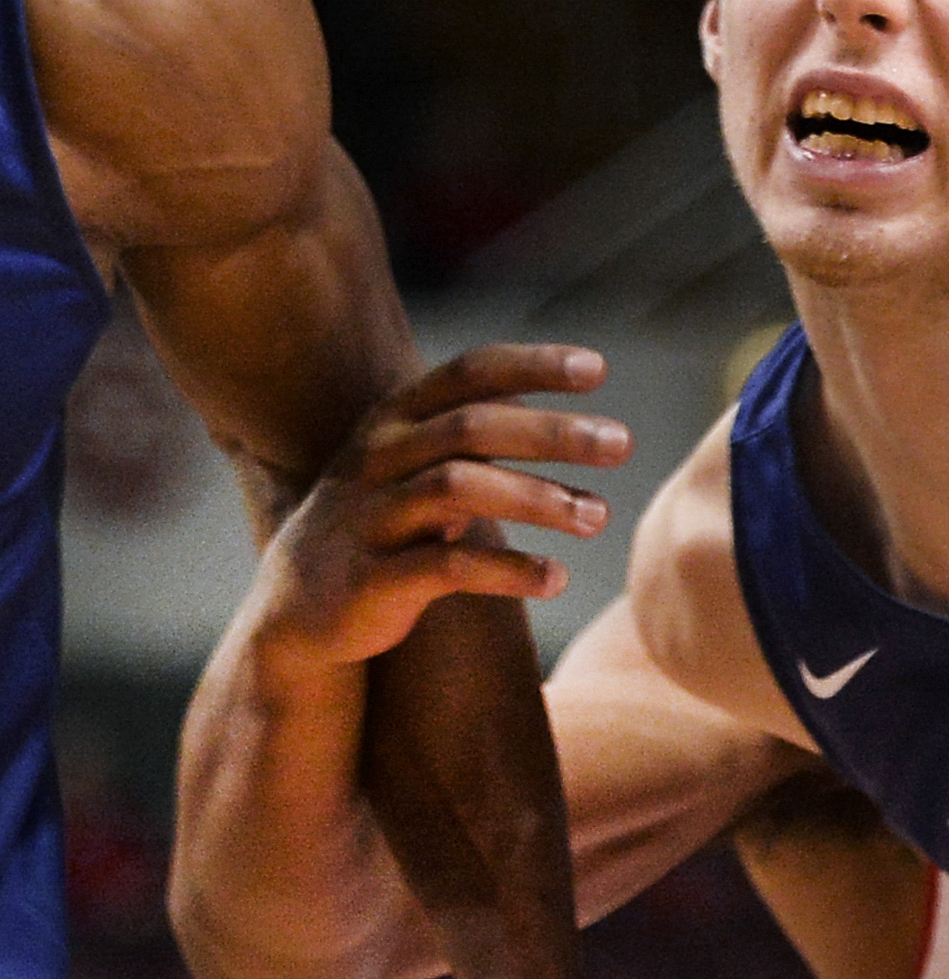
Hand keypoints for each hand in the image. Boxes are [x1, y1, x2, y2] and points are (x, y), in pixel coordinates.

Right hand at [243, 346, 628, 683]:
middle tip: (622, 444)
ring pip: (457, 488)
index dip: (531, 365)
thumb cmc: (386, 526)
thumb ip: (483, 440)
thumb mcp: (421, 468)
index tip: (597, 368)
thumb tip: (584, 426)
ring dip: (539, 500)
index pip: (468, 373)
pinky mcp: (368, 581)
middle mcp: (375, 457)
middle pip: (471, 426)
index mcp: (393, 419)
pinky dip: (509, 569)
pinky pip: (446, 567)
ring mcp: (367, 517)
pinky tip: (557, 578)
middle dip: (552, 432)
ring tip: (599, 517)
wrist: (296, 612)